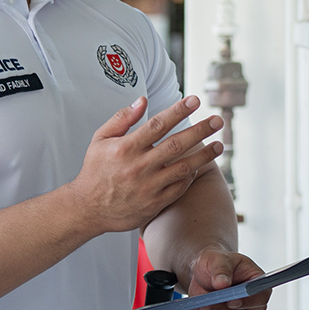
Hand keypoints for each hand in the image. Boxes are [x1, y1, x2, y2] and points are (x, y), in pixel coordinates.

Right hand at [70, 96, 224, 233]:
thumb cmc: (95, 172)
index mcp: (126, 148)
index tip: (195, 101)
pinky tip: (200, 167)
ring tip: (220, 145)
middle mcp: (139, 166)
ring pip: (183, 167)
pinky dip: (191, 176)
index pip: (158, 124)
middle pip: (177, 144)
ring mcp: (149, 186)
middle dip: (200, 130)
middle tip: (217, 120)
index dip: (179, 111)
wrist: (88, 208)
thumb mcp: (100, 140)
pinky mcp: (154, 203)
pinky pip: (179, 187)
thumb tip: (141, 101)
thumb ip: (121, 119)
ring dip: (204, 156)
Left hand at [182, 247, 269, 309]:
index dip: (247, 302)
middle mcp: (253, 304)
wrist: (205, 271)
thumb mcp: (219, 259)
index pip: (259, 298)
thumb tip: (222, 283)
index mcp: (257, 284)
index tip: (231, 302)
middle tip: (203, 304)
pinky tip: (192, 309)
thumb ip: (222, 269)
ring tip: (194, 305)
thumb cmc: (217, 262)